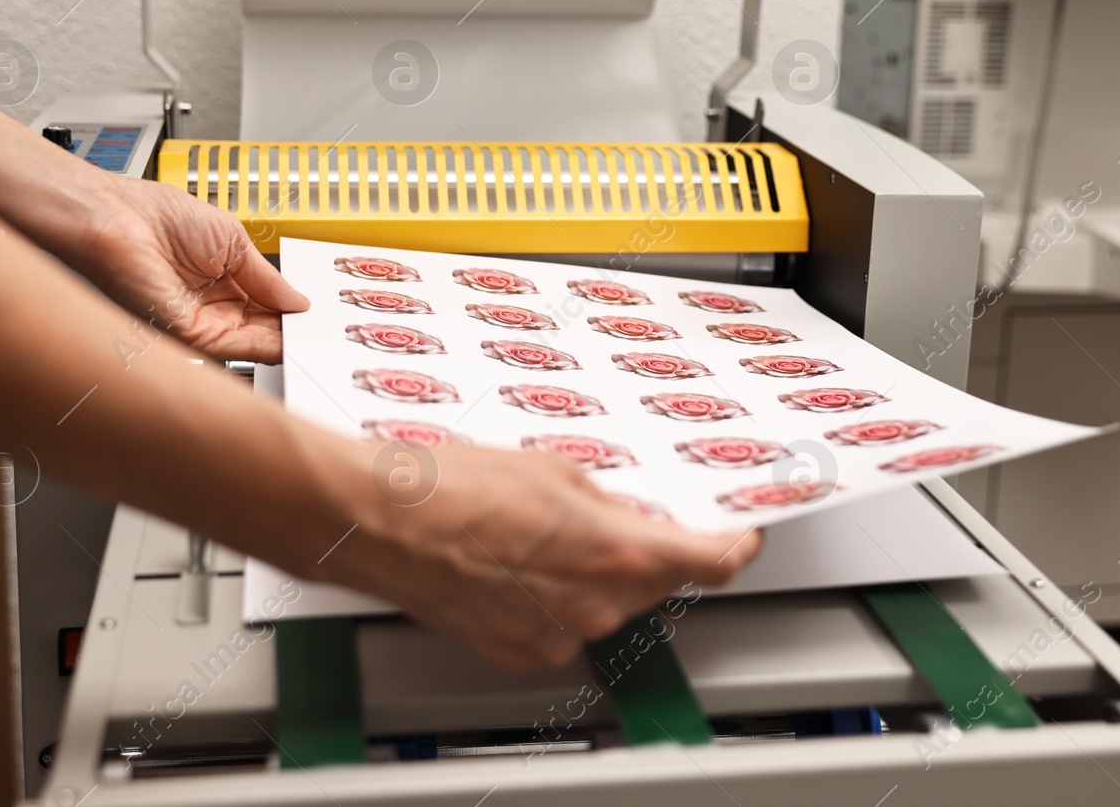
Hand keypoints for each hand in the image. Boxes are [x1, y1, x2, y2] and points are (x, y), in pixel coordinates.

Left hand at [81, 177, 308, 362]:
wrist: (117, 219)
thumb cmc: (158, 217)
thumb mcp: (234, 241)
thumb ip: (267, 277)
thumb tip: (298, 301)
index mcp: (221, 281)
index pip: (265, 305)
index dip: (291, 310)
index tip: (318, 315)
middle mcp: (210, 307)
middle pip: (262, 328)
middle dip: (294, 331)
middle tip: (326, 332)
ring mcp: (199, 324)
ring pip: (253, 343)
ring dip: (287, 342)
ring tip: (319, 337)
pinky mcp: (188, 336)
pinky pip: (236, 348)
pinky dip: (267, 347)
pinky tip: (292, 338)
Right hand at [319, 438, 763, 669]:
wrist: (378, 522)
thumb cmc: (449, 487)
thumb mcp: (552, 468)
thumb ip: (607, 500)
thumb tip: (626, 514)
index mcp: (616, 552)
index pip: (711, 564)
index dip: (735, 547)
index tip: (741, 535)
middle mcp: (594, 607)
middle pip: (658, 585)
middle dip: (650, 551)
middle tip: (620, 511)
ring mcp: (556, 636)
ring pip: (608, 606)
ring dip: (597, 573)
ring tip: (545, 530)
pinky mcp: (518, 651)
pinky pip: (561, 624)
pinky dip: (556, 596)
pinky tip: (520, 559)